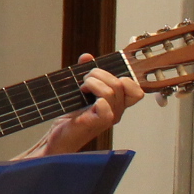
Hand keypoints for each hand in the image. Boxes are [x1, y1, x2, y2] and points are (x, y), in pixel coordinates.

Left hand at [28, 55, 144, 154]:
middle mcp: (116, 111)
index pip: (136, 90)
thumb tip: (88, 57)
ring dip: (93, 82)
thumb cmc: (71, 115)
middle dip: (100, 74)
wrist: (58, 136)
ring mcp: (108, 118)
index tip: (103, 74)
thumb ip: (86, 73)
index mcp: (116, 103)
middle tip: (85, 80)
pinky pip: (106, 109)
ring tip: (82, 87)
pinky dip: (95, 98)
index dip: (125, 78)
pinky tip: (84, 97)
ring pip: (112, 91)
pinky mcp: (96, 124)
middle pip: (121, 84)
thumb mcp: (80, 90)